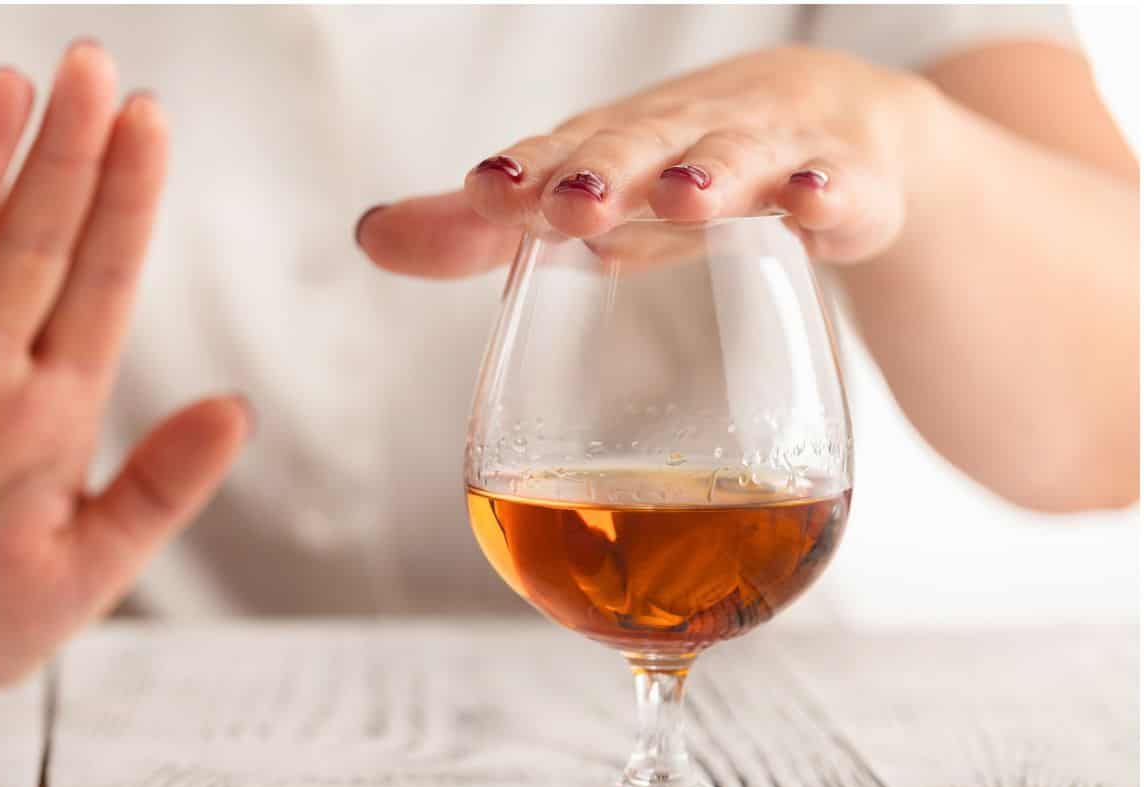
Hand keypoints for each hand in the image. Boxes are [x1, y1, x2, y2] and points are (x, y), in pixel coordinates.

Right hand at [0, 44, 249, 698]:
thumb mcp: (87, 568)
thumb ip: (158, 491)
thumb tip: (237, 407)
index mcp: (56, 408)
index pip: (100, 284)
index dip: (125, 203)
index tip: (152, 118)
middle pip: (30, 250)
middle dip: (65, 162)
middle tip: (93, 64)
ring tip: (7, 92)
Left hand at [358, 46, 935, 275]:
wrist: (825, 126)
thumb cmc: (675, 172)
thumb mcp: (584, 202)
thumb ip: (481, 233)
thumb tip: (369, 234)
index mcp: (610, 147)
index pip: (559, 154)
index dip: (525, 173)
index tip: (486, 191)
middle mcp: (679, 137)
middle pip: (640, 146)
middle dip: (605, 171)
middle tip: (570, 202)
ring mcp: (766, 152)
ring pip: (737, 159)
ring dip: (711, 176)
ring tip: (684, 197)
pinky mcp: (842, 181)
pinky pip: (840, 187)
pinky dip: (830, 193)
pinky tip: (814, 206)